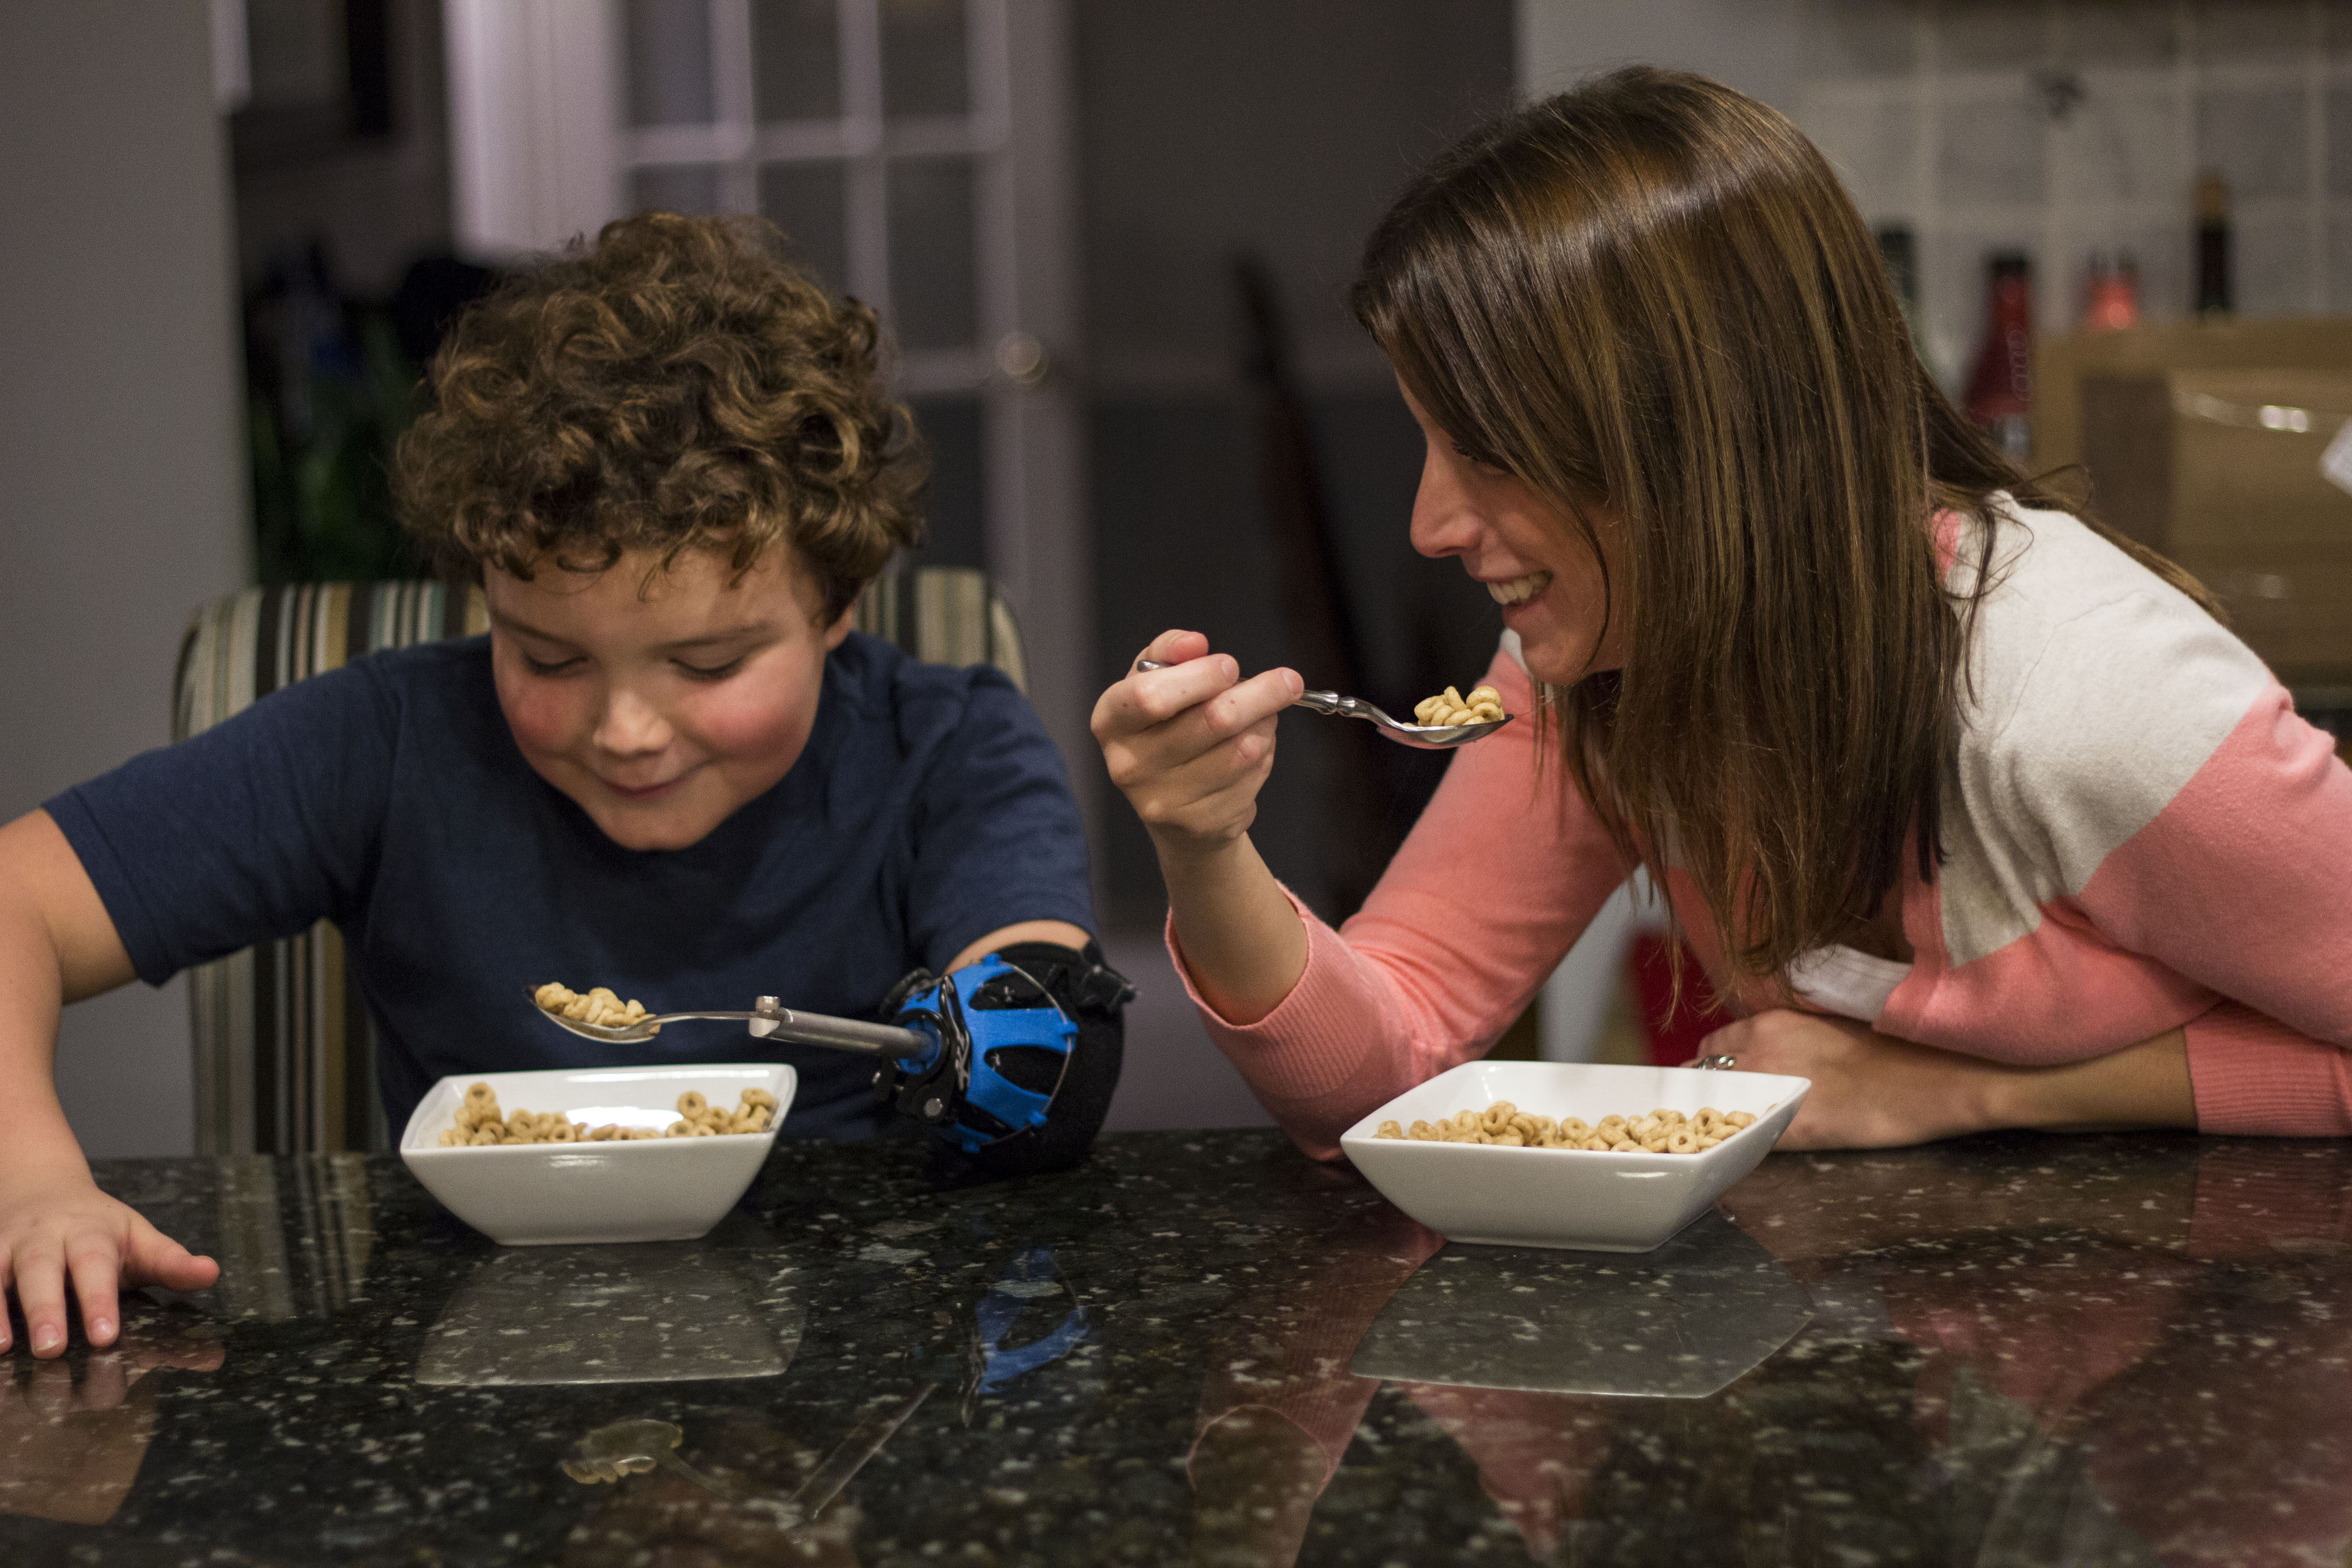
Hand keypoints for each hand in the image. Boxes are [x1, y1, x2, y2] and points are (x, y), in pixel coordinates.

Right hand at [0, 1162, 218, 1358]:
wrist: (42, 1187)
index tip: (106, 1335)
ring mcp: (8, 1246)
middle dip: (48, 1307)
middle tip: (53, 1349)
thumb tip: (210, 1274)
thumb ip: (172, 1263)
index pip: (97, 1265)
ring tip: (2, 1348)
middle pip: (43, 1268)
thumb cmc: (100, 1228)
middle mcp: (46, 1236)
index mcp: (91, 1232)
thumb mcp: (139, 1239)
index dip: (100, 1300)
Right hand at [1090, 631, 1302, 858]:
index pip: (1151, 696)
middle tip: (1287, 681)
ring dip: (1265, 725)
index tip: (1231, 665)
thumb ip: (1170, 652)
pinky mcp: (1200, 823)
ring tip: (1260, 717)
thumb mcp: (1156, 681)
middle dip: (1260, 693)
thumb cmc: (1166, 728)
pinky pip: (1252, 775)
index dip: (1200, 677)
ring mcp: (1164, 800)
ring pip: (1243, 748)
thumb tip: (1194, 643)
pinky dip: (1265, 754)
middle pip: (1212, 719)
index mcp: (1111, 721)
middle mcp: (1129, 765)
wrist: (1174, 807)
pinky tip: (1253, 751)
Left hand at [1698, 1009, 2007, 1150]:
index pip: (1712, 1045)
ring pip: (1722, 1108)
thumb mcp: (1825, 1028)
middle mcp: (1760, 1051)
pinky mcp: (1793, 1127)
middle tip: (1718, 1112)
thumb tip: (1765, 1056)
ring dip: (1723, 1119)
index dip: (1711, 1066)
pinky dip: (1749, 1144)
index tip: (1714, 1080)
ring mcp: (1773, 1088)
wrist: (1931, 1079)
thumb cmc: (1890, 1052)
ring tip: (1732, 1133)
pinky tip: (1758, 1150)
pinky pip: (1753, 1137)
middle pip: (1707, 1077)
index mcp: (1770, 1024)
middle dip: (1710, 1093)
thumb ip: (1787, 1039)